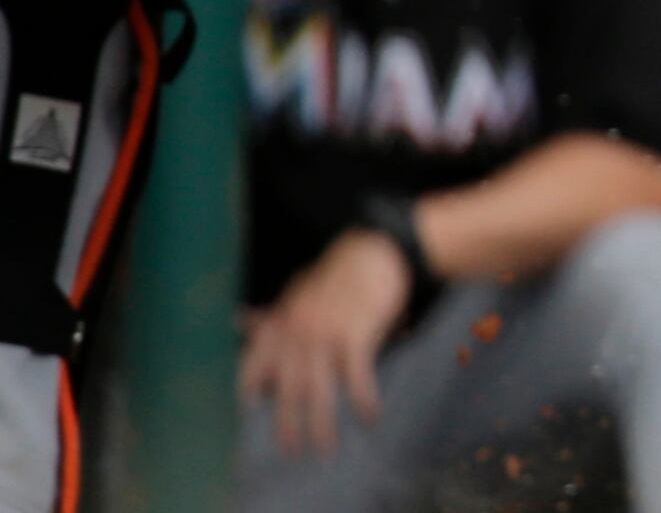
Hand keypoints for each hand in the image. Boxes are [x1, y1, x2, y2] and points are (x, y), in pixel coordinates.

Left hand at [237, 229, 408, 456]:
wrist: (376, 252)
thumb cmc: (338, 274)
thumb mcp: (299, 290)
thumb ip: (275, 313)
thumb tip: (242, 320)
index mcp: (281, 322)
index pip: (254, 361)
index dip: (249, 387)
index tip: (249, 410)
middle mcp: (298, 332)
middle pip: (287, 386)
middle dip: (287, 422)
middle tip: (290, 450)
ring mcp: (326, 334)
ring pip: (318, 388)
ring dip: (321, 422)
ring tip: (324, 448)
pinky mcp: (357, 333)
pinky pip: (357, 374)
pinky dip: (363, 397)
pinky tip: (369, 416)